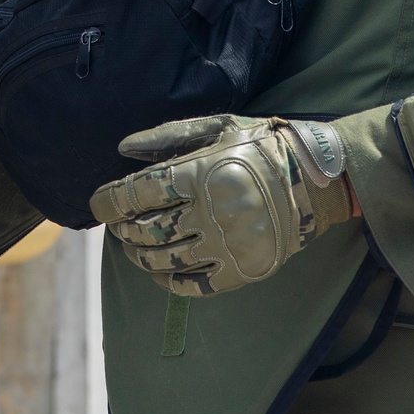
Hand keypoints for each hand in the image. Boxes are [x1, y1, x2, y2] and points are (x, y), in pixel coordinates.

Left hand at [89, 115, 352, 296]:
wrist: (315, 179)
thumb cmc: (261, 147)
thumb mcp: (218, 128)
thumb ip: (168, 137)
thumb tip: (122, 150)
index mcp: (202, 173)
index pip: (137, 194)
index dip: (108, 202)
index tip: (97, 204)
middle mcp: (212, 211)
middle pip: (146, 230)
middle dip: (122, 229)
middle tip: (118, 224)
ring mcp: (228, 244)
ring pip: (163, 259)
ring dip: (138, 255)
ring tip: (134, 245)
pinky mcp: (242, 270)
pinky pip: (192, 285)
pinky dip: (167, 280)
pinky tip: (160, 269)